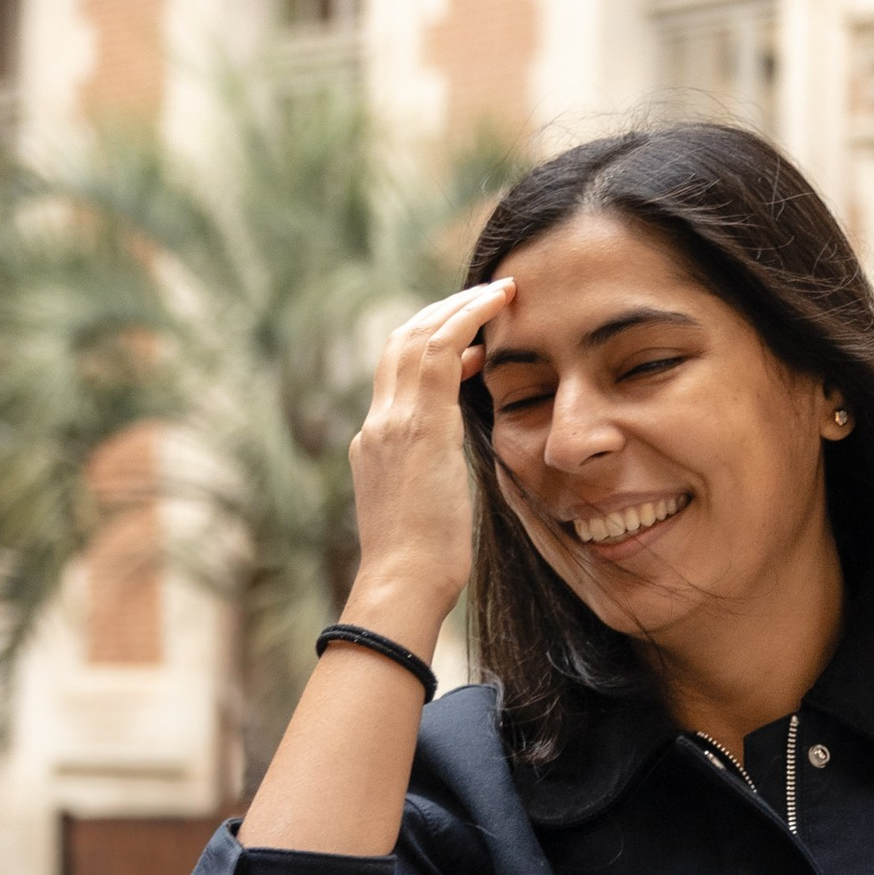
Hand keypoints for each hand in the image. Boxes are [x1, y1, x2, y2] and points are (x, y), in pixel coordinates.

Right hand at [343, 279, 515, 648]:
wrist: (402, 582)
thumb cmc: (423, 561)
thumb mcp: (423, 503)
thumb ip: (431, 470)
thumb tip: (448, 460)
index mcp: (375, 441)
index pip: (396, 374)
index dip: (431, 344)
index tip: (471, 339)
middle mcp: (378, 423)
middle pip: (399, 343)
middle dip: (442, 313)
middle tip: (487, 298)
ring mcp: (392, 421)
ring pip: (417, 337)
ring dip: (459, 308)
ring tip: (499, 293)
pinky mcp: (418, 426)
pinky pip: (440, 352)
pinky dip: (467, 321)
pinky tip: (496, 310)